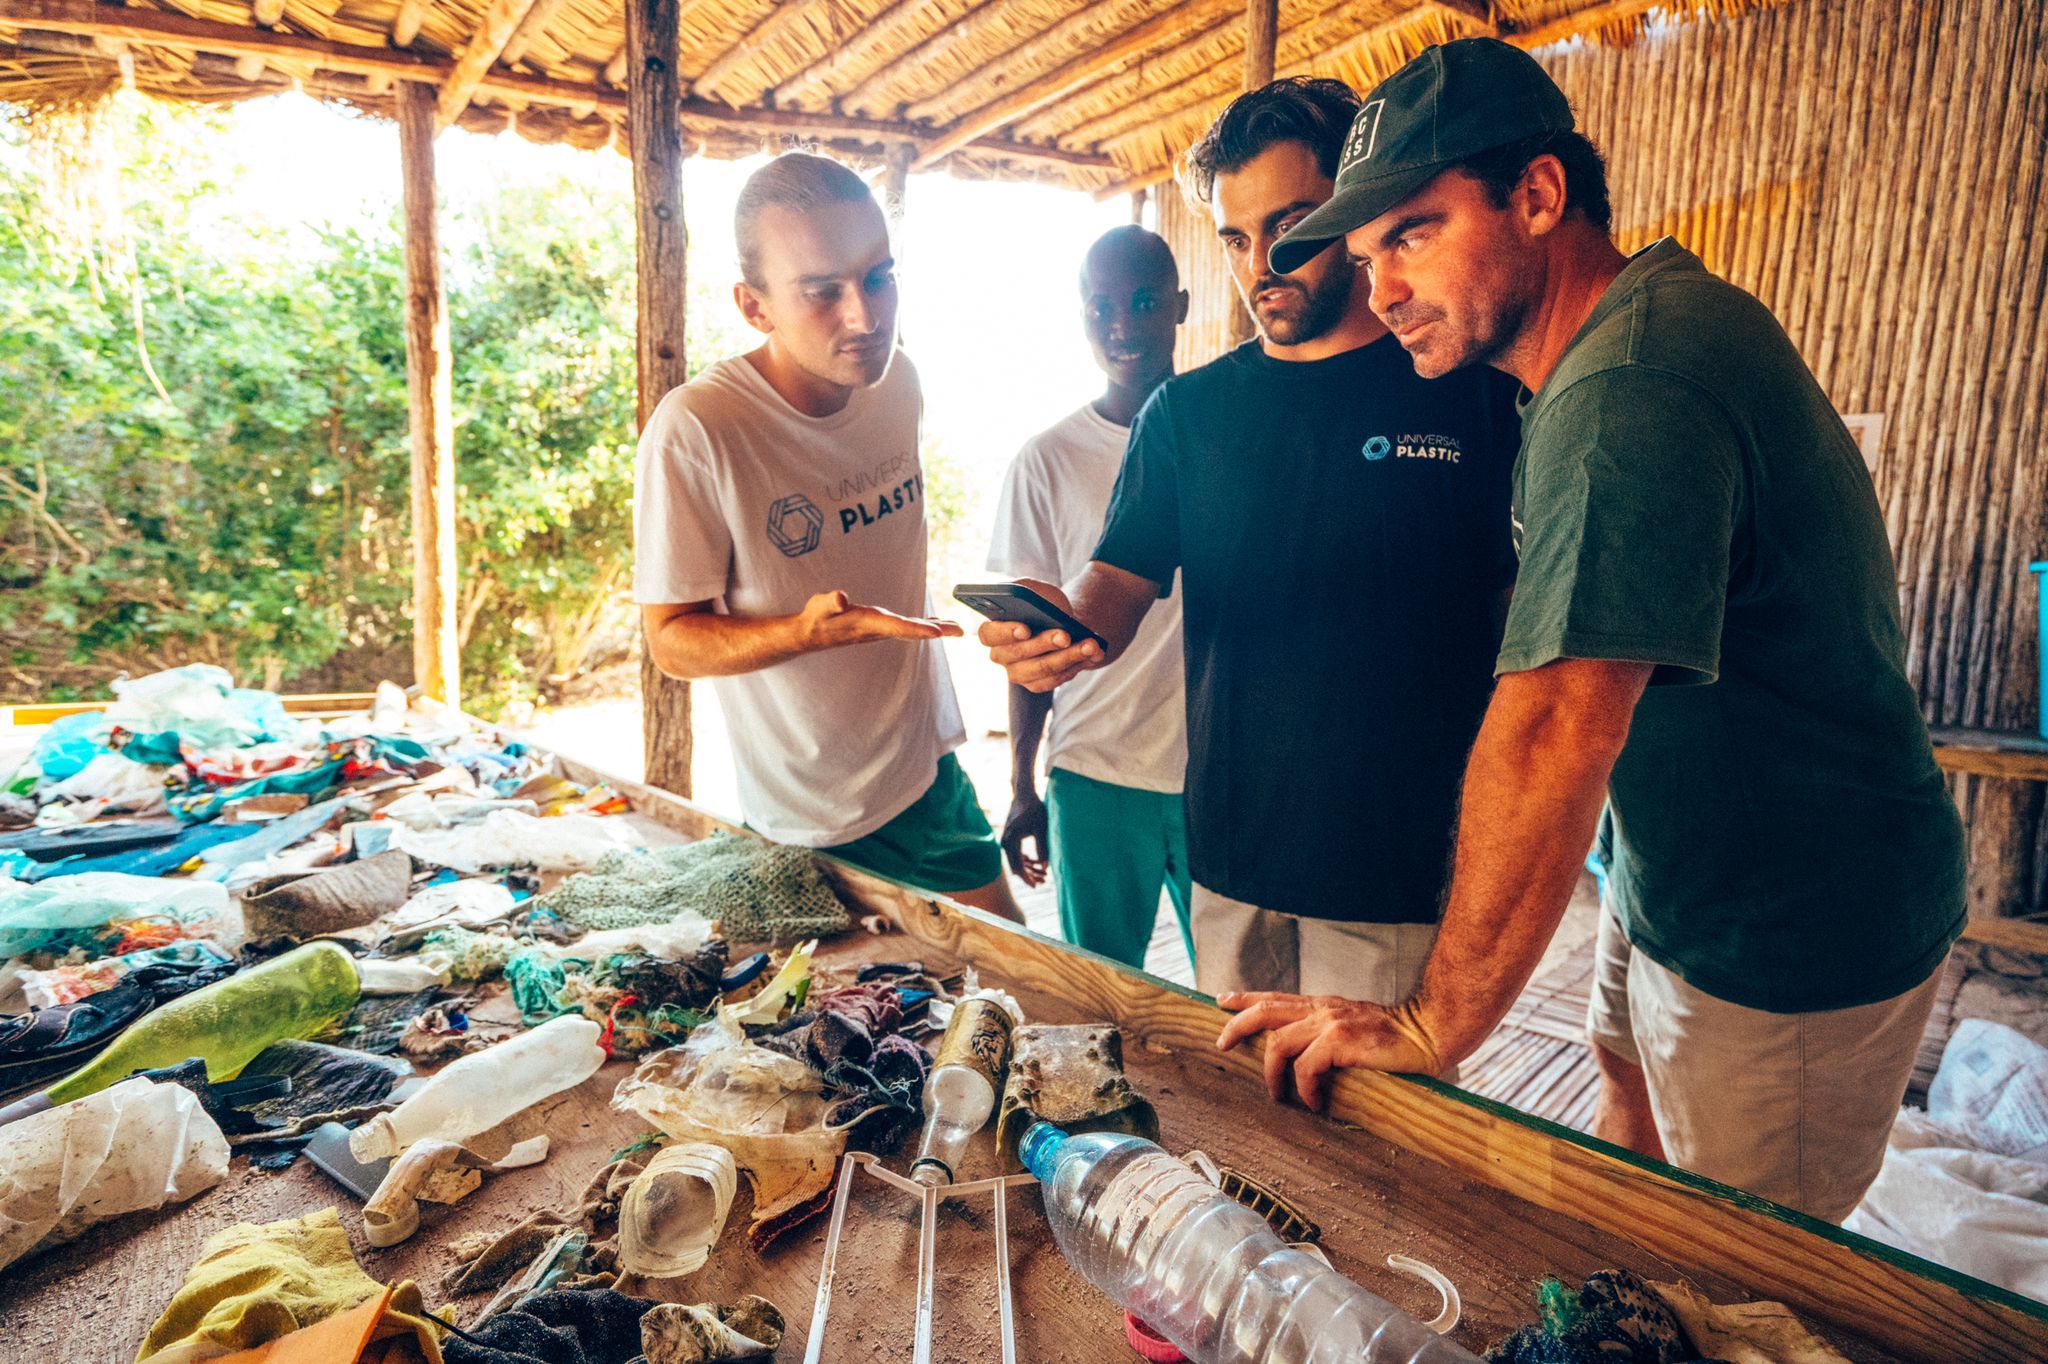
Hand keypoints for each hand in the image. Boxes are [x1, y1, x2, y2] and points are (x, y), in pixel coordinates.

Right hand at [798, 590, 962, 649]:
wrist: (811, 634)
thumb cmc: (816, 617)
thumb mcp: (820, 606)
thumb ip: (830, 602)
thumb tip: (840, 599)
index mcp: (869, 623)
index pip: (897, 627)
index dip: (918, 629)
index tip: (938, 633)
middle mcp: (879, 630)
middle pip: (912, 630)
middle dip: (937, 631)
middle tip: (961, 630)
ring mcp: (881, 630)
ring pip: (913, 630)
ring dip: (935, 629)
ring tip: (957, 628)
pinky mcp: (880, 627)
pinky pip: (907, 627)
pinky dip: (923, 625)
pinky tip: (936, 624)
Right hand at [977, 579, 1103, 692]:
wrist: (1062, 621)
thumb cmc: (1043, 604)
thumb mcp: (1034, 589)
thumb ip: (1023, 589)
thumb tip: (1022, 595)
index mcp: (992, 630)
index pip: (989, 634)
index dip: (1005, 633)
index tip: (1025, 629)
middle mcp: (1000, 655)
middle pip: (1018, 654)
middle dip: (1044, 644)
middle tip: (1066, 636)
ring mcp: (1018, 673)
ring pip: (1042, 669)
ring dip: (1069, 656)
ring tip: (1091, 645)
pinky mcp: (1037, 684)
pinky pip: (1056, 679)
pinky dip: (1077, 665)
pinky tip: (1093, 654)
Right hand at [1000, 791, 1048, 885]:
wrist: (1024, 795)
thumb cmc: (1034, 809)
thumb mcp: (1041, 828)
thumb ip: (1043, 848)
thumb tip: (1045, 867)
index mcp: (1012, 840)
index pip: (1018, 865)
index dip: (1026, 877)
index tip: (1035, 886)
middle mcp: (1005, 842)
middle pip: (1015, 866)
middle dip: (1027, 876)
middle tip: (1040, 883)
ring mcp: (1005, 840)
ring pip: (1015, 861)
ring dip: (1026, 869)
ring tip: (1041, 875)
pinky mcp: (1008, 838)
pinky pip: (1014, 854)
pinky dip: (1024, 861)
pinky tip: (1034, 864)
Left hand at [1215, 992, 1437, 1110]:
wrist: (1431, 1032)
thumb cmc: (1397, 1039)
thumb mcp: (1355, 1030)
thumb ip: (1329, 1037)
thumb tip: (1306, 1059)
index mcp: (1324, 1006)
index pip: (1276, 998)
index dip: (1246, 998)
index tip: (1222, 1000)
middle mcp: (1322, 1010)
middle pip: (1265, 1011)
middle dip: (1237, 1025)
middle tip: (1221, 1043)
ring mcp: (1330, 1024)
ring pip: (1278, 1042)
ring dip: (1271, 1073)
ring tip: (1276, 1095)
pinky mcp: (1341, 1041)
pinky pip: (1306, 1068)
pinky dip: (1304, 1089)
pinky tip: (1315, 1103)